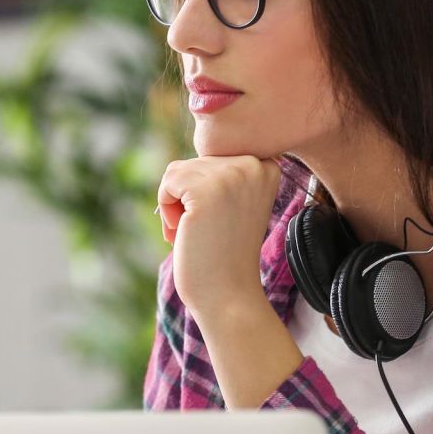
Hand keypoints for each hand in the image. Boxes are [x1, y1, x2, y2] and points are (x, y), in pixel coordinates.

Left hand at [157, 155, 285, 318]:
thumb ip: (222, 172)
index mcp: (266, 165)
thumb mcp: (232, 201)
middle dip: (188, 200)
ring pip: (177, 172)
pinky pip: (167, 183)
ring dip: (176, 205)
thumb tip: (196, 139)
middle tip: (208, 231)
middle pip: (192, 163)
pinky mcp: (206, 189)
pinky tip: (185, 232)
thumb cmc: (224, 253)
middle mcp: (253, 164)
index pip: (212, 159)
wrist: (228, 294)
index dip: (205, 192)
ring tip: (198, 232)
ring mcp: (231, 175)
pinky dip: (166, 210)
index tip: (223, 221)